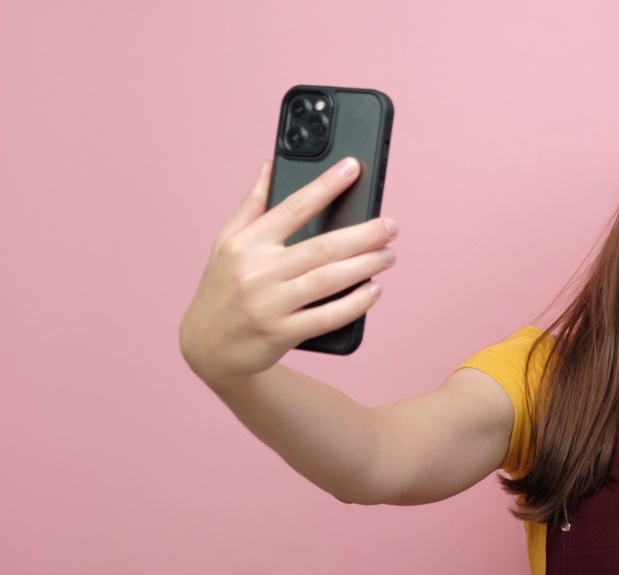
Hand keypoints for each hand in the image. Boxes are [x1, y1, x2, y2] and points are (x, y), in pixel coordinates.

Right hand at [179, 158, 397, 386]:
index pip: (293, 206)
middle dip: (364, 234)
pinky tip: (374, 290)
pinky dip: (356, 303)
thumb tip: (271, 163)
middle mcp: (257, 271)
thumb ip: (253, 204)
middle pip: (322, 246)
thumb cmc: (223, 288)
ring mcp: (269, 304)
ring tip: (388, 255)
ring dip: (366, 265)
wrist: (208, 347)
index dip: (326, 185)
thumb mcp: (227, 242)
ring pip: (329, 279)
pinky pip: (327, 316)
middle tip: (390, 227)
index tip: (353, 168)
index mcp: (246, 243)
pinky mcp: (281, 333)